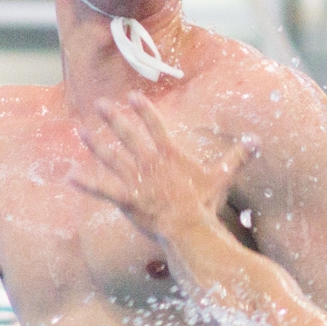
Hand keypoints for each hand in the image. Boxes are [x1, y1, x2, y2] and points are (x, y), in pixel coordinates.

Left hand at [71, 92, 256, 241]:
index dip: (144, 109)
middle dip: (113, 118)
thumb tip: (257, 140)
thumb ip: (238, 156)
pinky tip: (69, 175)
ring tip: (80, 130)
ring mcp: (137, 180)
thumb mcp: (222, 177)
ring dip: (95, 143)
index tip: (133, 96)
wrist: (191, 229)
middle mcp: (150, 162)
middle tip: (100, 104)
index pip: (155, 124)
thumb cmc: (205, 205)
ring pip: (112, 157)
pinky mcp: (127, 198)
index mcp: (170, 154)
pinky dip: (86, 183)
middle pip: (129, 135)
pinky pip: (103, 188)